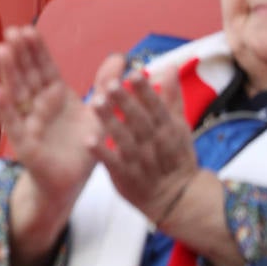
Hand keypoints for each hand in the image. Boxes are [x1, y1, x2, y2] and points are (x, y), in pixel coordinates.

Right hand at [0, 26, 117, 208]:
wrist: (71, 182)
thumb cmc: (81, 147)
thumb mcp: (98, 113)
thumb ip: (104, 85)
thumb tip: (119, 57)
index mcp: (55, 95)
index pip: (44, 67)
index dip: (36, 49)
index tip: (28, 29)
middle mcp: (38, 105)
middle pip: (27, 74)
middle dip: (19, 53)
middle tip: (12, 31)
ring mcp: (28, 121)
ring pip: (16, 92)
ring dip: (7, 71)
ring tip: (1, 49)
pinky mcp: (24, 142)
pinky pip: (12, 122)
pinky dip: (2, 106)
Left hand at [88, 64, 200, 223]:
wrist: (177, 198)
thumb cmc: (175, 156)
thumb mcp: (178, 126)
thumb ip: (171, 97)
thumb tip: (171, 66)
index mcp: (168, 129)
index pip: (157, 107)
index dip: (146, 91)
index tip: (134, 73)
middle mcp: (155, 143)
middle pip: (140, 121)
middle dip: (126, 103)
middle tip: (110, 84)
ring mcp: (140, 161)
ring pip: (124, 139)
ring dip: (110, 122)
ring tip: (95, 103)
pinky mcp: (125, 176)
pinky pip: (112, 163)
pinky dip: (102, 153)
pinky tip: (88, 140)